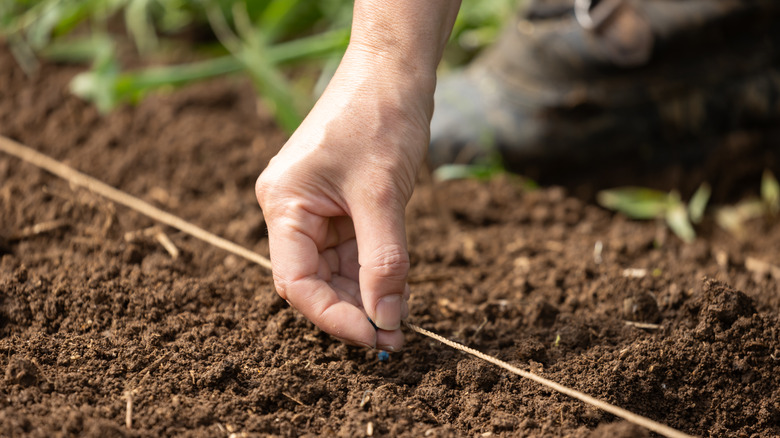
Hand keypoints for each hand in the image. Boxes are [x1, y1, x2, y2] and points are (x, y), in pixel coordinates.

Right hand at [255, 54, 433, 350]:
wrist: (393, 69)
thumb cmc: (380, 118)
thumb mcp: (383, 195)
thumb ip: (384, 262)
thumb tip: (387, 322)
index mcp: (283, 204)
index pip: (296, 282)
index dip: (333, 316)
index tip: (375, 335)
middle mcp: (291, 210)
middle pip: (315, 280)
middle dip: (355, 310)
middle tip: (395, 336)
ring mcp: (315, 208)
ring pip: (336, 270)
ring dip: (368, 295)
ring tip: (401, 320)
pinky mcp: (340, 205)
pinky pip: (353, 251)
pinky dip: (375, 272)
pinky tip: (398, 291)